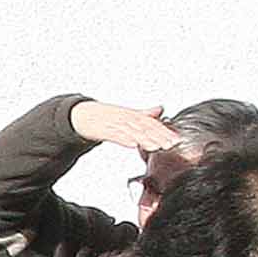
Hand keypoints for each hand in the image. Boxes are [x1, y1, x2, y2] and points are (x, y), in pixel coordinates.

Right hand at [66, 99, 186, 156]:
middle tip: (171, 145)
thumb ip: (145, 113)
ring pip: (133, 131)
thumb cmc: (104, 116)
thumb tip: (161, 109)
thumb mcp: (127, 113)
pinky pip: (116, 134)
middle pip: (146, 127)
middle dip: (159, 136)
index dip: (165, 131)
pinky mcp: (104, 129)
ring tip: (156, 147)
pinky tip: (133, 145)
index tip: (176, 139)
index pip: (152, 123)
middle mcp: (126, 118)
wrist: (82, 115)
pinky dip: (125, 139)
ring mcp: (115, 123)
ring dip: (146, 139)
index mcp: (133, 115)